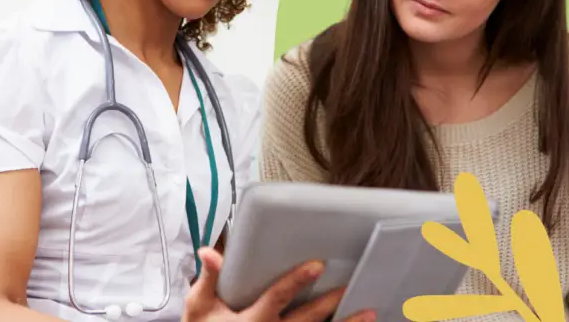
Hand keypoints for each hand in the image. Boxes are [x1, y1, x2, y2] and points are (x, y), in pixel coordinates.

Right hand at [183, 247, 375, 321]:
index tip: (317, 265)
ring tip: (369, 313)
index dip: (296, 281)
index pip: (277, 297)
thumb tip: (210, 252)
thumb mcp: (199, 307)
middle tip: (350, 287)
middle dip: (329, 303)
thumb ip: (209, 279)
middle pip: (306, 319)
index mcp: (252, 320)